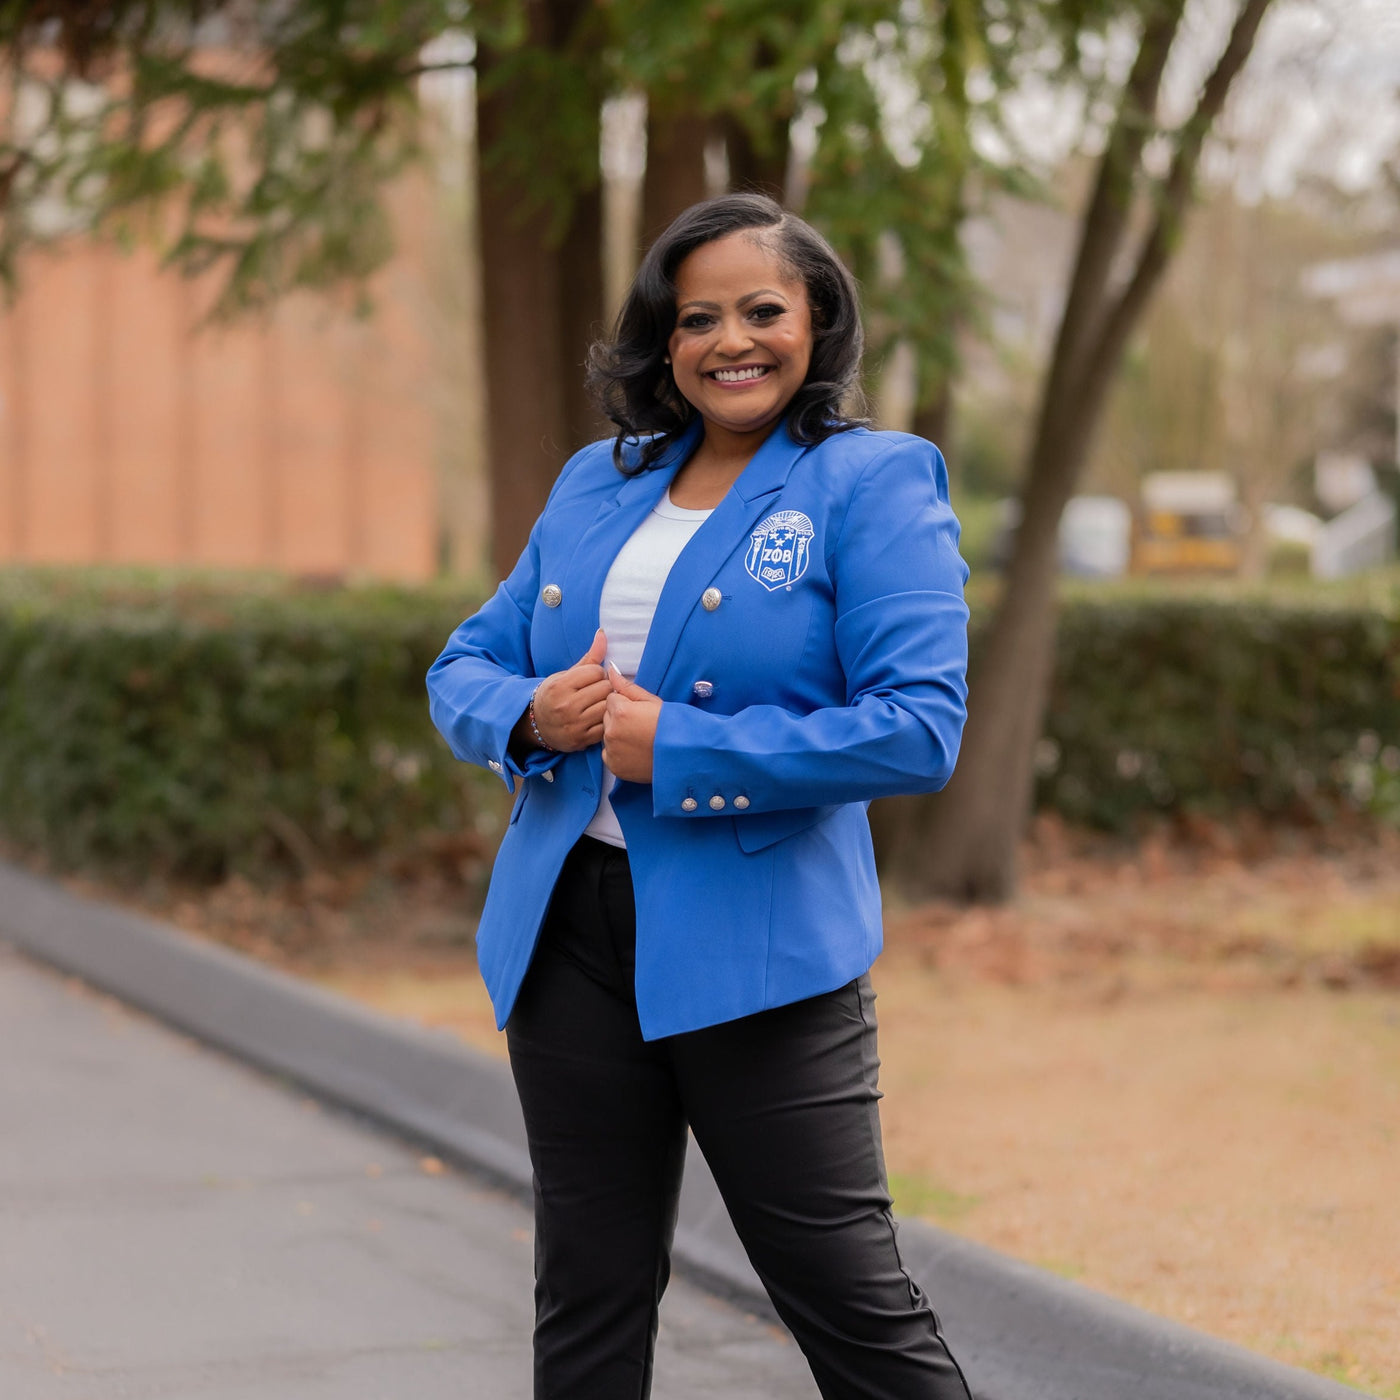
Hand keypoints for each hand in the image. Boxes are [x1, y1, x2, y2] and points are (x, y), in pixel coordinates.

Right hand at [528, 630, 610, 751]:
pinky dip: (605, 721)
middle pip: (605, 688)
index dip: (598, 673)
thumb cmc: (555, 694)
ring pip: (608, 707)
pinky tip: (597, 718)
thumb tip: (603, 633)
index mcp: (560, 686)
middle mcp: (566, 706)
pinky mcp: (581, 740)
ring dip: (607, 704)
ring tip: (598, 703)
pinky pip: (606, 726)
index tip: (592, 678)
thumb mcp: (567, 674)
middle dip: (604, 687)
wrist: (537, 724)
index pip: (596, 671)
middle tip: (597, 691)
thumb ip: (589, 656)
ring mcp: (574, 725)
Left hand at [602, 663, 661, 781]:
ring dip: (618, 736)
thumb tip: (611, 671)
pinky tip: (635, 752)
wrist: (684, 755)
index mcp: (621, 711)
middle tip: (641, 727)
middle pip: (607, 717)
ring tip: (640, 740)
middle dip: (620, 720)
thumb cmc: (672, 727)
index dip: (626, 705)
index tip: (640, 713)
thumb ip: (627, 687)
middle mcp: (612, 731)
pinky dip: (618, 753)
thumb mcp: (652, 701)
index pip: (611, 699)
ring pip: (607, 735)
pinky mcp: (614, 766)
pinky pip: (609, 754)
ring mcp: (612, 750)